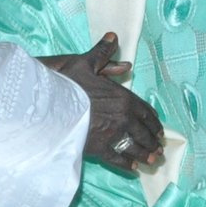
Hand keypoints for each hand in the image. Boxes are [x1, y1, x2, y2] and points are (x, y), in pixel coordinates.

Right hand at [39, 34, 164, 171]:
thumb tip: (113, 37)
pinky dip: (127, 165)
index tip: (159, 129)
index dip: (154, 122)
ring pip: (135, 147)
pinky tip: (133, 169)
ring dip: (146, 154)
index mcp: (124, 98)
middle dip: (153, 141)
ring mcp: (112, 134)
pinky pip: (118, 159)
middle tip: (159, 149)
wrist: (46, 106)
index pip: (146, 112)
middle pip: (144, 132)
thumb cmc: (65, 83)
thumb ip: (102, 53)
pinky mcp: (99, 148)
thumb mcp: (83, 63)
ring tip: (152, 160)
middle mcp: (123, 118)